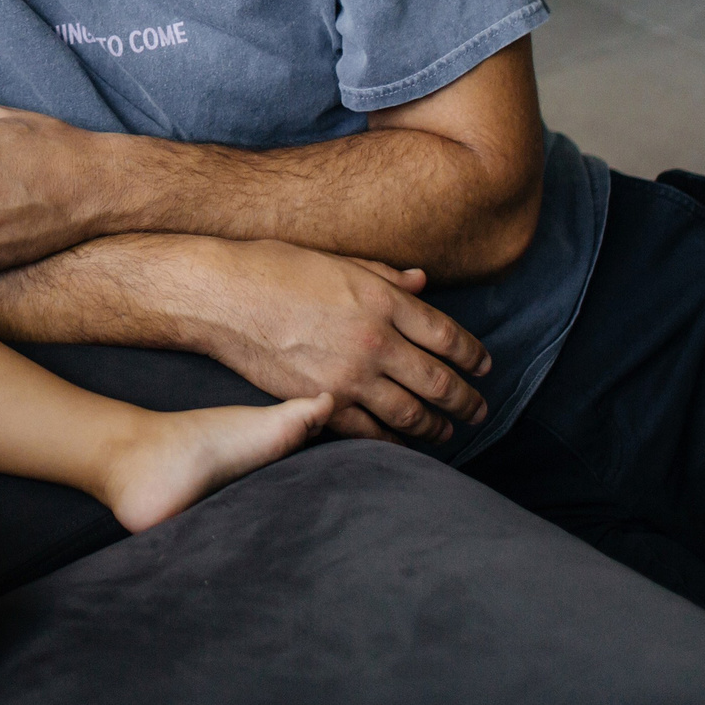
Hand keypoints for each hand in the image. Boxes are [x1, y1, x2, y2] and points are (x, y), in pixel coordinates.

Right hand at [199, 239, 491, 444]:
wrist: (220, 295)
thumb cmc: (274, 268)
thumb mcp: (336, 261)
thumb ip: (384, 276)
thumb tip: (422, 283)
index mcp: (382, 301)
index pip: (448, 336)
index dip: (473, 355)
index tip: (484, 366)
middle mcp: (374, 341)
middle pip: (440, 381)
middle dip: (466, 400)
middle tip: (479, 410)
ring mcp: (348, 375)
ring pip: (411, 413)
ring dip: (436, 427)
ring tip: (447, 433)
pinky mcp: (319, 400)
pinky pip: (368, 431)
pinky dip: (391, 441)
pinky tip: (401, 443)